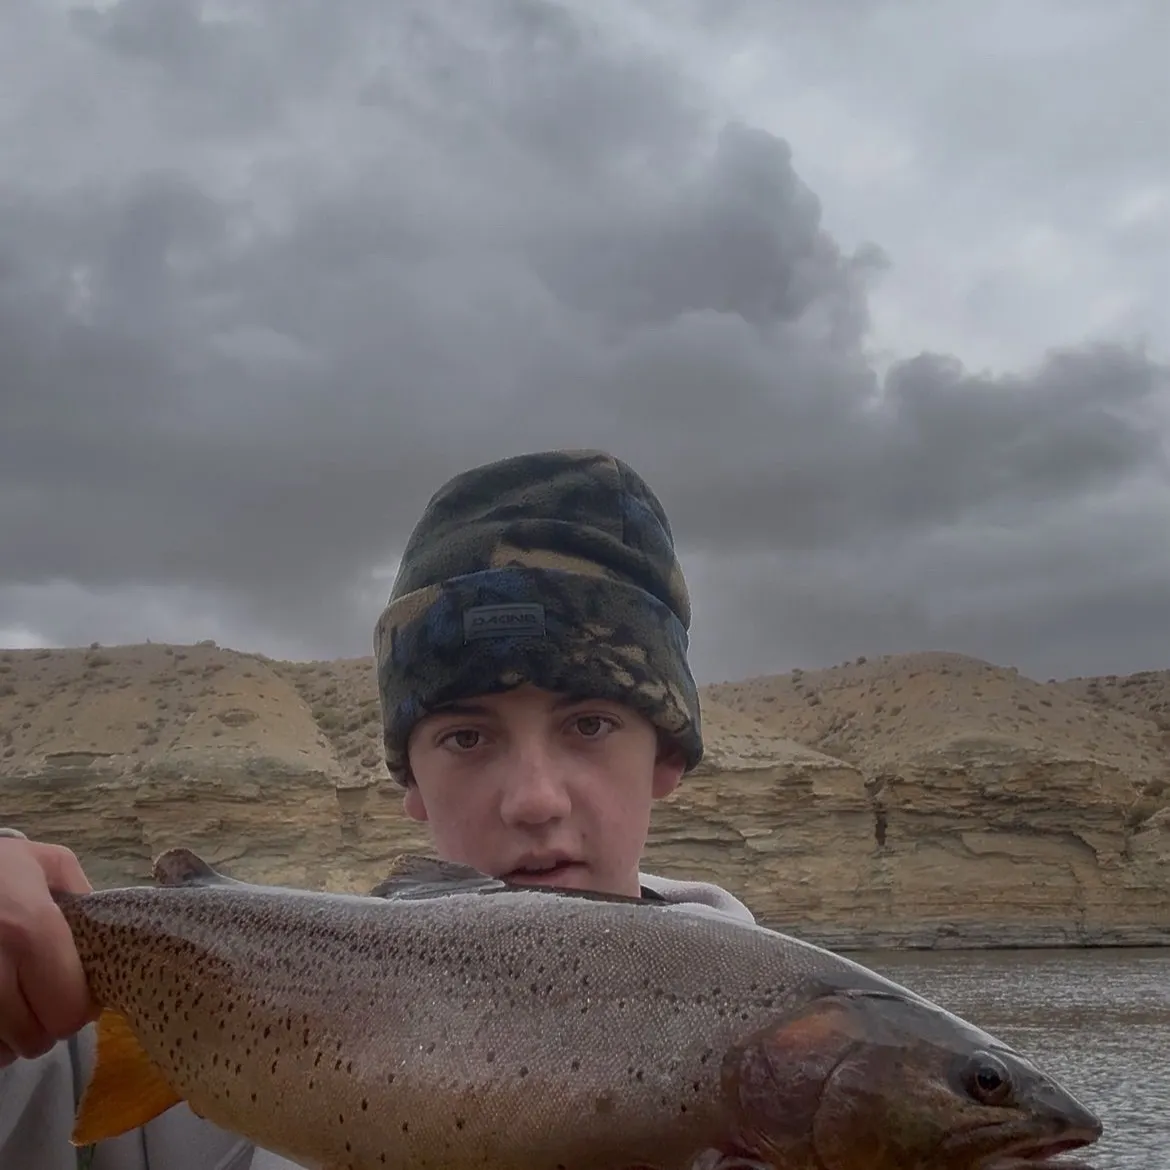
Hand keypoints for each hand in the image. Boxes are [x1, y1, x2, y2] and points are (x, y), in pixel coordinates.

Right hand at [0, 833, 96, 1067]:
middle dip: (47, 1022)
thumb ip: (83, 895)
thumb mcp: (44, 861)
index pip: (68, 1011)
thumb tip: (104, 937)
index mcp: (30, 930)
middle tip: (44, 994)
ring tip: (14, 999)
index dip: (81, 1006)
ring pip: (1, 1053)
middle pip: (34, 1040)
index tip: (79, 989)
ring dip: (13, 1035)